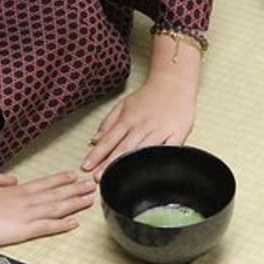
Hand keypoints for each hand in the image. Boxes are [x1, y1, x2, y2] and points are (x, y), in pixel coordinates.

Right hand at [0, 171, 95, 247]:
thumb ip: (1, 180)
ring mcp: (27, 214)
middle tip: (92, 184)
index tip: (73, 175)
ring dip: (75, 203)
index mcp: (16, 190)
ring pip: (57, 207)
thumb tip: (14, 179)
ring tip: (90, 199)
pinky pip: (47, 226)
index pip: (44, 183)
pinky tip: (75, 222)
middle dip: (75, 189)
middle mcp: (26, 200)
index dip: (60, 180)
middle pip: (56, 193)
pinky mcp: (24, 230)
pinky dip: (62, 224)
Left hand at [82, 76, 196, 180]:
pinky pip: (168, 150)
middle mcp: (142, 127)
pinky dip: (160, 159)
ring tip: (119, 179)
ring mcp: (160, 131)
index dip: (97, 154)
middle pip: (123, 148)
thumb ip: (108, 123)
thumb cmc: (149, 96)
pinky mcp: (177, 135)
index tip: (86, 166)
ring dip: (130, 165)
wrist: (174, 83)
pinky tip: (153, 170)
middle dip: (110, 164)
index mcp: (128, 120)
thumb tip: (94, 140)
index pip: (109, 140)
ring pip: (142, 151)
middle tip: (97, 178)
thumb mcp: (124, 105)